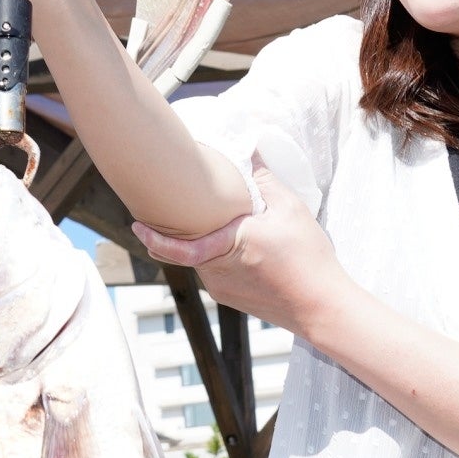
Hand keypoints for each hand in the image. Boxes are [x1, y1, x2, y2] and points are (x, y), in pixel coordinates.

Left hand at [135, 160, 356, 340]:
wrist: (322, 307)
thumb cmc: (307, 259)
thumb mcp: (290, 210)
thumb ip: (265, 178)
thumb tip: (251, 149)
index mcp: (226, 248)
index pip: (178, 247)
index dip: (154, 237)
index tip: (136, 226)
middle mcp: (217, 274)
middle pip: (190, 246)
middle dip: (187, 228)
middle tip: (184, 205)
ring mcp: (223, 290)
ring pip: (204, 259)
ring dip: (209, 242)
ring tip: (226, 224)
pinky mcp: (232, 299)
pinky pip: (217, 272)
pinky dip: (221, 257)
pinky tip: (243, 246)